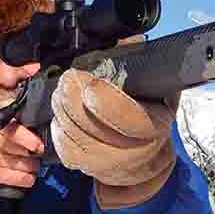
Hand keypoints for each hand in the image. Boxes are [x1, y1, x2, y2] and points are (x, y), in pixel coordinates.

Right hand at [0, 103, 44, 187]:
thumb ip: (11, 108)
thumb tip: (34, 107)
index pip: (16, 130)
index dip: (31, 139)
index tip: (39, 144)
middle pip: (27, 149)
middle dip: (36, 151)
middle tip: (36, 150)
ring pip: (27, 164)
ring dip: (33, 164)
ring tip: (30, 161)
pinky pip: (21, 179)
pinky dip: (29, 178)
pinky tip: (27, 174)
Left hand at [50, 69, 177, 208]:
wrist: (146, 160)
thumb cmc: (149, 115)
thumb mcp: (155, 88)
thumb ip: (140, 66)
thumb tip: (126, 43)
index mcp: (155, 125)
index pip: (129, 118)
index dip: (106, 101)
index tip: (89, 82)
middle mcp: (135, 151)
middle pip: (93, 126)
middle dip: (73, 98)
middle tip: (67, 79)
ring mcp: (111, 164)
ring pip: (75, 138)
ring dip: (62, 111)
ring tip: (60, 94)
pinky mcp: (91, 170)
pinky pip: (66, 151)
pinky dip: (59, 131)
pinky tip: (61, 117)